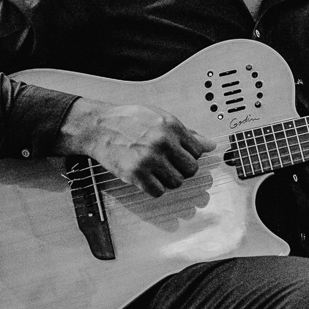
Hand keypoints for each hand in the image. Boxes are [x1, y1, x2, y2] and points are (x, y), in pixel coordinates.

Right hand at [57, 99, 215, 196]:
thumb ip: (186, 133)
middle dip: (182, 169)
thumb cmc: (128, 120)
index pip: (198, 151)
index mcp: (171, 126)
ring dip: (168, 180)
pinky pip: (158, 191)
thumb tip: (209, 144)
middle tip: (169, 165)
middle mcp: (162, 142)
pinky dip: (155, 188)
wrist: (99, 126)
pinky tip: (148, 178)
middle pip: (191, 169)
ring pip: (176, 182)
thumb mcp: (160, 118)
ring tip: (157, 170)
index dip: (190, 155)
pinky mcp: (136, 173)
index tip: (180, 156)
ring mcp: (150, 159)